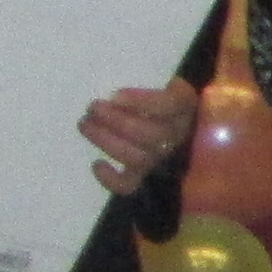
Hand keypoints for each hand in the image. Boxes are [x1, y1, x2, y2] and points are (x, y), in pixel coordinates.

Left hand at [83, 79, 198, 196]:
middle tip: (92, 108)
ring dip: (107, 141)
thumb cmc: (163, 100)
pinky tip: (96, 164)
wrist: (179, 126)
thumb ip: (148, 90)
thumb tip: (116, 98)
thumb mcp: (164, 86)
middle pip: (149, 134)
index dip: (140, 102)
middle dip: (116, 121)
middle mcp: (177, 137)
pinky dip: (112, 180)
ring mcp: (161, 159)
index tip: (115, 95)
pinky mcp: (146, 176)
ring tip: (85, 125)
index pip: (169, 106)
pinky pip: (131, 185)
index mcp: (185, 108)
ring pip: (137, 157)